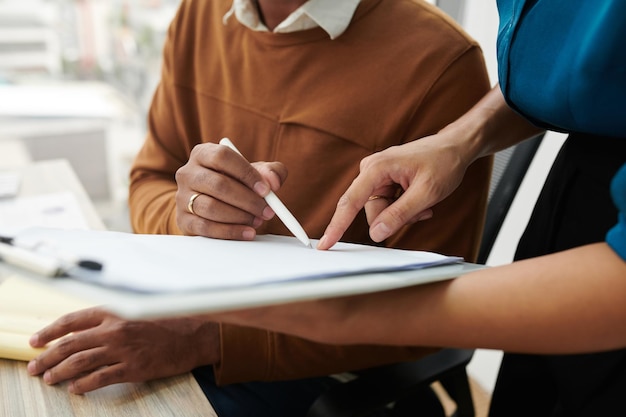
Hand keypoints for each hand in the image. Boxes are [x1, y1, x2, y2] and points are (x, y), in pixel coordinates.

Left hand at [27, 307, 219, 393]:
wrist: (194, 335)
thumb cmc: (166, 323)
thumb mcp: (135, 312)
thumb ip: (110, 319)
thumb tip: (81, 332)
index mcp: (115, 311)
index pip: (72, 320)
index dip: (49, 331)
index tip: (36, 341)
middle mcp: (115, 328)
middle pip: (70, 344)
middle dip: (47, 356)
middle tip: (35, 367)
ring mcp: (124, 349)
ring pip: (80, 362)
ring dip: (59, 372)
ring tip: (49, 378)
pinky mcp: (133, 368)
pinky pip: (100, 378)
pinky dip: (83, 384)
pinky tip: (75, 388)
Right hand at [175, 142, 287, 239]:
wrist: (214, 205)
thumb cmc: (236, 183)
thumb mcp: (255, 172)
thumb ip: (270, 172)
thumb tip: (273, 182)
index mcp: (203, 154)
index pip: (222, 157)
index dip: (246, 173)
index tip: (266, 190)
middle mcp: (188, 172)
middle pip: (218, 185)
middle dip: (247, 200)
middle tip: (267, 211)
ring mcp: (182, 196)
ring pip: (211, 207)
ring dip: (240, 217)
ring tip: (258, 221)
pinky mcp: (183, 219)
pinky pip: (206, 227)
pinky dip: (230, 232)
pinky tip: (247, 233)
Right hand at [318, 132, 469, 249]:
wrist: (454, 148)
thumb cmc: (443, 163)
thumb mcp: (426, 193)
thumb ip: (399, 214)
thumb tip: (376, 234)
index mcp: (377, 168)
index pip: (351, 202)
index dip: (337, 225)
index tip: (325, 244)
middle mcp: (370, 170)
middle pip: (372, 211)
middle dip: (395, 217)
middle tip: (422, 210)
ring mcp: (376, 177)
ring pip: (381, 212)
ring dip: (403, 214)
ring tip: (424, 203)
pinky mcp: (382, 182)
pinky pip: (386, 207)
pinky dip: (404, 209)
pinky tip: (420, 200)